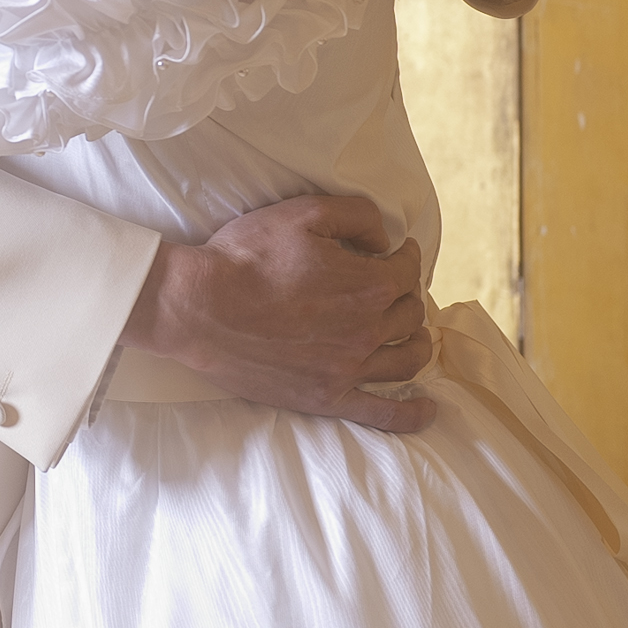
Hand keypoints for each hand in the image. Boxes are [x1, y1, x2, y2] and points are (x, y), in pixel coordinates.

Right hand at [123, 195, 437, 432]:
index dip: (402, 255)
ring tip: (409, 332)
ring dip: (416, 341)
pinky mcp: (327, 397)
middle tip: (389, 287)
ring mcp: (349, 369)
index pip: (407, 269)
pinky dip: (412, 414)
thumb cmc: (247, 257)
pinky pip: (383, 413)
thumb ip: (357, 216)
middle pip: (409, 313)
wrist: (199, 307)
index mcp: (369, 284)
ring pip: (407, 358)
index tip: (393, 251)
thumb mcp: (303, 213)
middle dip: (404, 294)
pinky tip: (428, 410)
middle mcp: (368, 330)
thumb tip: (386, 240)